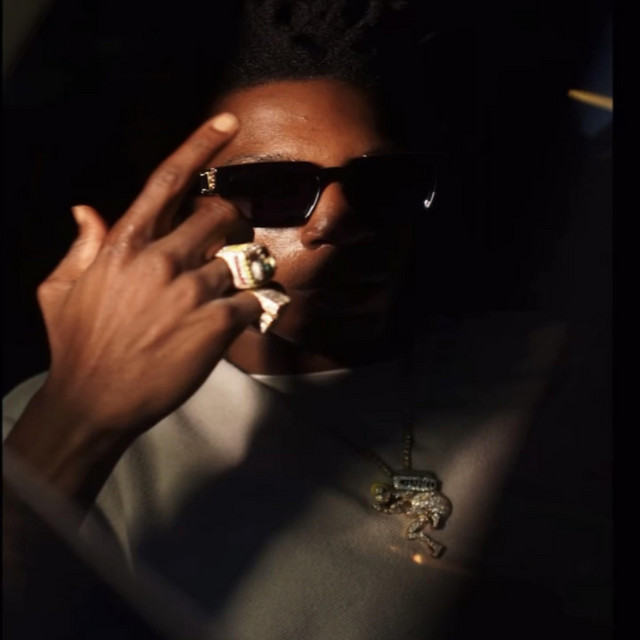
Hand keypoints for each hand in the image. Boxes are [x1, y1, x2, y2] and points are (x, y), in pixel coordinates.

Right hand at [35, 113, 260, 435]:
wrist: (96, 400)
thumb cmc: (77, 345)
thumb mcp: (62, 289)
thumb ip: (83, 245)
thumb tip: (86, 210)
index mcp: (126, 244)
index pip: (168, 179)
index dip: (200, 145)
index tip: (227, 123)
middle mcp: (162, 259)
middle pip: (220, 214)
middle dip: (231, 221)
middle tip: (230, 239)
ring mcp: (192, 291)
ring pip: (242, 260)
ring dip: (242, 272)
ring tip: (229, 292)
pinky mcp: (216, 324)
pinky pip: (255, 300)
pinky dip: (254, 308)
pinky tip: (238, 321)